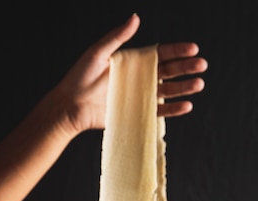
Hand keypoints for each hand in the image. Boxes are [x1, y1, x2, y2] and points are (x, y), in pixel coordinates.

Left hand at [57, 14, 206, 133]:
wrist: (69, 107)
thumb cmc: (79, 78)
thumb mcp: (98, 53)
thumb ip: (117, 37)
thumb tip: (136, 18)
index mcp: (133, 61)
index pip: (160, 54)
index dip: (177, 51)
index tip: (192, 48)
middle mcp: (139, 78)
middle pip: (168, 71)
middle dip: (186, 67)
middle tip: (201, 65)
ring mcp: (139, 96)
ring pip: (167, 90)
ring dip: (184, 88)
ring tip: (199, 84)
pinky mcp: (136, 113)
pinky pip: (158, 111)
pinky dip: (172, 109)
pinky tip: (186, 106)